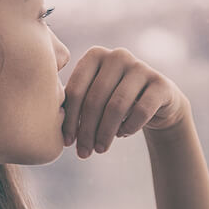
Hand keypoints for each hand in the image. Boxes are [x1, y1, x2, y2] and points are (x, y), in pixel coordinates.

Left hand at [60, 46, 188, 158]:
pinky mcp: (161, 83)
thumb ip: (74, 103)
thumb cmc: (114, 101)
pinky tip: (123, 134)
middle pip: (95, 99)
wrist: (156, 102)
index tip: (67, 142)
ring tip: (100, 149)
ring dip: (105, 133)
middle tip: (84, 153)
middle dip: (87, 130)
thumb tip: (48, 125)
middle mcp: (118, 56)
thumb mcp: (93, 97)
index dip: (69, 119)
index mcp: (95, 55)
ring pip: (117, 106)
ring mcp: (141, 67)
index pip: (76, 89)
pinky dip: (129, 127)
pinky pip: (141, 111)